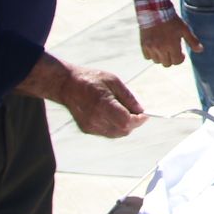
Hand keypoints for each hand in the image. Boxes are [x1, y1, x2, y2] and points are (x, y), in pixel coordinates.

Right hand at [15, 54, 145, 137]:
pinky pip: (107, 132)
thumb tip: (141, 109)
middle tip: (137, 113)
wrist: (68, 85)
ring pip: (116, 134)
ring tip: (125, 112)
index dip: (138, 120)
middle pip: (123, 130)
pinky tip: (114, 115)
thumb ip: (128, 97)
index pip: (125, 121)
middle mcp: (95, 118)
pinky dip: (115, 127)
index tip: (145, 115)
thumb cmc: (92, 79)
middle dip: (133, 123)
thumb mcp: (113, 81)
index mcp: (103, 104)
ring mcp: (90, 126)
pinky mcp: (86, 129)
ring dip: (125, 126)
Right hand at [140, 16, 202, 66]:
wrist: (155, 11)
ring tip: (164, 49)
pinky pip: (147, 57)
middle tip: (172, 51)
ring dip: (161, 57)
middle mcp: (161, 48)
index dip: (180, 58)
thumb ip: (192, 41)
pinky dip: (151, 54)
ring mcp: (151, 47)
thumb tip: (201, 50)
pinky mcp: (143, 45)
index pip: (177, 62)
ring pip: (157, 61)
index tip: (181, 53)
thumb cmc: (172, 20)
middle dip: (171, 59)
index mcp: (172, 45)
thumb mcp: (184, 29)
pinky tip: (155, 47)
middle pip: (167, 64)